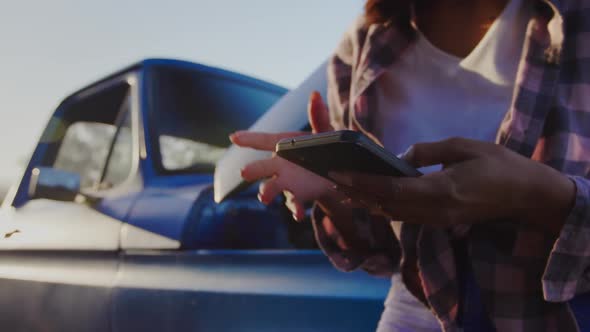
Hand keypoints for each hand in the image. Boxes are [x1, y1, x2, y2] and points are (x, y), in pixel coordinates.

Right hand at [230, 92, 336, 220]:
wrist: (336, 174)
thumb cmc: (323, 149)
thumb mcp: (324, 133)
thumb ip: (318, 116)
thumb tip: (315, 95)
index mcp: (283, 146)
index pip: (263, 140)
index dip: (249, 138)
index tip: (234, 136)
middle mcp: (279, 165)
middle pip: (262, 167)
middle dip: (253, 170)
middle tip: (244, 172)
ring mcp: (286, 182)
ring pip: (272, 187)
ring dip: (267, 192)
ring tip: (264, 197)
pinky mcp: (298, 195)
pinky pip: (293, 203)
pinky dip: (294, 208)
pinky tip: (297, 215)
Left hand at [329, 137, 574, 232]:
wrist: (526, 194)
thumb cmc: (498, 165)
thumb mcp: (463, 146)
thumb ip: (427, 152)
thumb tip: (399, 158)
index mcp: (441, 190)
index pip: (390, 189)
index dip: (361, 182)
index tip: (338, 173)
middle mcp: (435, 210)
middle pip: (386, 205)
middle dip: (357, 192)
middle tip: (331, 180)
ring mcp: (439, 219)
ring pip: (393, 214)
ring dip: (368, 202)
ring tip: (344, 189)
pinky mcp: (442, 221)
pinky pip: (406, 216)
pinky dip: (385, 207)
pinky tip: (372, 198)